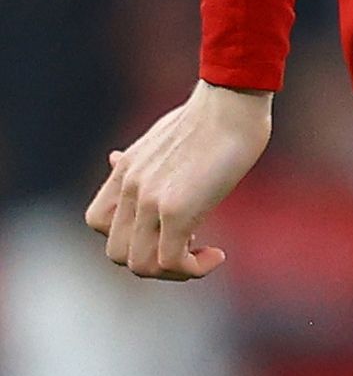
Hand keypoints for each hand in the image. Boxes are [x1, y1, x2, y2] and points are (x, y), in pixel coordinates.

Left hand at [86, 84, 273, 281]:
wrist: (231, 102)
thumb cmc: (211, 114)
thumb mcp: (160, 135)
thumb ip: (139, 158)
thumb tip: (114, 159)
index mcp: (124, 171)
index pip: (98, 222)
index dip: (129, 235)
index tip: (167, 227)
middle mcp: (130, 188)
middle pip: (117, 253)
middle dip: (154, 262)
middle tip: (191, 249)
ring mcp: (150, 201)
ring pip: (141, 266)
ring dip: (174, 273)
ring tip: (205, 255)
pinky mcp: (177, 210)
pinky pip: (171, 261)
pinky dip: (195, 269)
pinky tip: (218, 255)